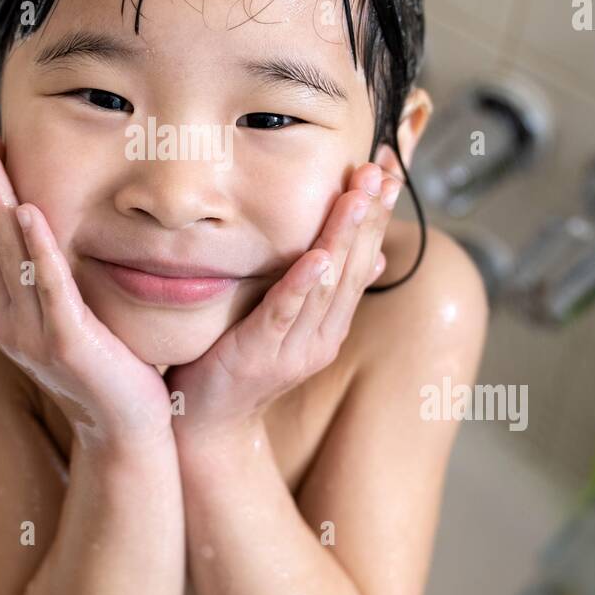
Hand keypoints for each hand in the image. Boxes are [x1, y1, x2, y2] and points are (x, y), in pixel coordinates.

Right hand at [0, 121, 173, 444]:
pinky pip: (49, 286)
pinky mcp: (65, 343)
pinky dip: (37, 247)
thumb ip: (59, 283)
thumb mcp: (76, 319)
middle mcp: (11, 321)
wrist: (128, 433)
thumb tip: (57, 237)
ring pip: (11, 254)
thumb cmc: (111, 372)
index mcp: (11, 313)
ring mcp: (33, 334)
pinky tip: (29, 211)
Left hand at [164, 161, 400, 434]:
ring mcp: (295, 348)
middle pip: (353, 265)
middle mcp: (322, 335)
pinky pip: (286, 313)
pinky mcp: (262, 354)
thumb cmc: (237, 364)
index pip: (362, 258)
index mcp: (331, 324)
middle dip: (368, 215)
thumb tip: (371, 254)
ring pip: (328, 283)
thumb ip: (321, 289)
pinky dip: (304, 284)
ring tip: (359, 196)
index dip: (376, 214)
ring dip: (343, 237)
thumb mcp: (286, 321)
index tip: (388, 170)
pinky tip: (317, 257)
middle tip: (380, 169)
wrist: (207, 424)